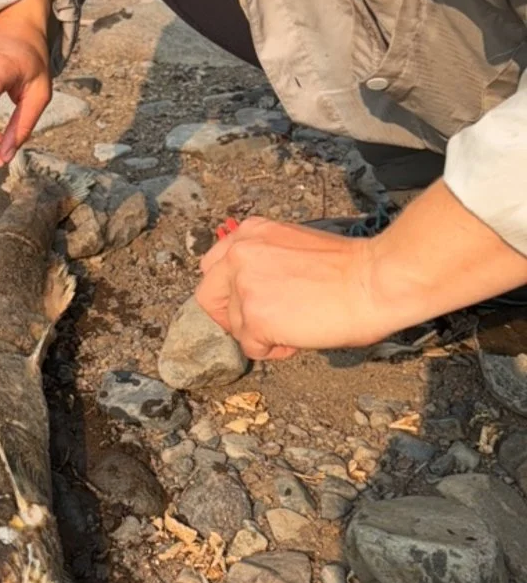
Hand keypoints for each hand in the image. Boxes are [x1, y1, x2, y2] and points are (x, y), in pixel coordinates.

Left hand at [196, 181, 526, 359]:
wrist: (374, 281)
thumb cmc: (352, 267)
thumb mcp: (296, 246)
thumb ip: (267, 261)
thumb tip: (259, 289)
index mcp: (251, 232)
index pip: (214, 265)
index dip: (230, 290)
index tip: (251, 303)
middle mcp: (239, 254)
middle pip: (209, 295)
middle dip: (232, 316)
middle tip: (262, 327)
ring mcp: (243, 285)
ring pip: (235, 325)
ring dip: (262, 334)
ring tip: (299, 328)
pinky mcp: (253, 317)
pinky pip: (251, 346)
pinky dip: (272, 350)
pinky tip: (299, 338)